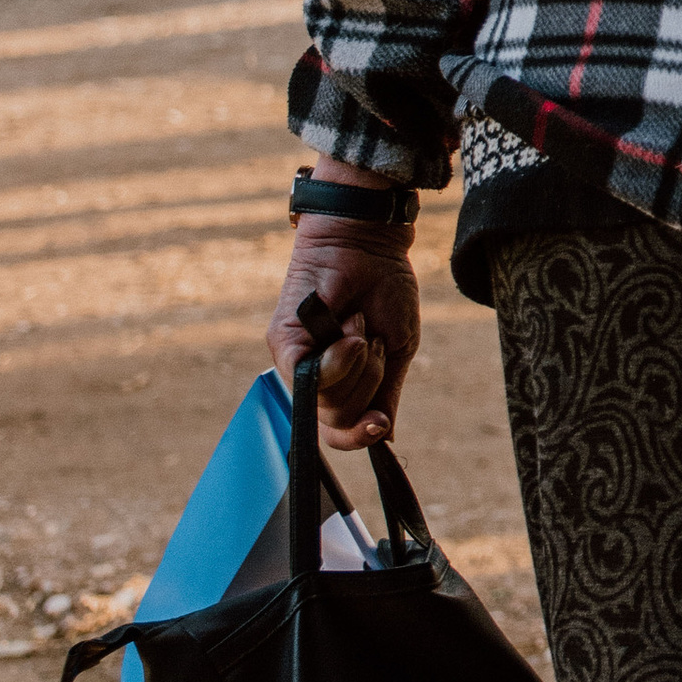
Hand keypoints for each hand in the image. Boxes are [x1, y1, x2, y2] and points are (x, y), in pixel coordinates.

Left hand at [264, 206, 420, 451]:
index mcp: (341, 382)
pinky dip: (338, 359)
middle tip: (371, 338)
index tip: (378, 424)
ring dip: (359, 362)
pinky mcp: (284, 344)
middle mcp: (314, 377)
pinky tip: (349, 332)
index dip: (360, 436)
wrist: (371, 244)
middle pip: (339, 418)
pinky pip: (310, 378)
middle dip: (369, 380)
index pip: (341, 431)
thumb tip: (384, 436)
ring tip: (357, 323)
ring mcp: (297, 362)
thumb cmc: (385, 290)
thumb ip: (385, 394)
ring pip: (328, 401)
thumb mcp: (397, 350)